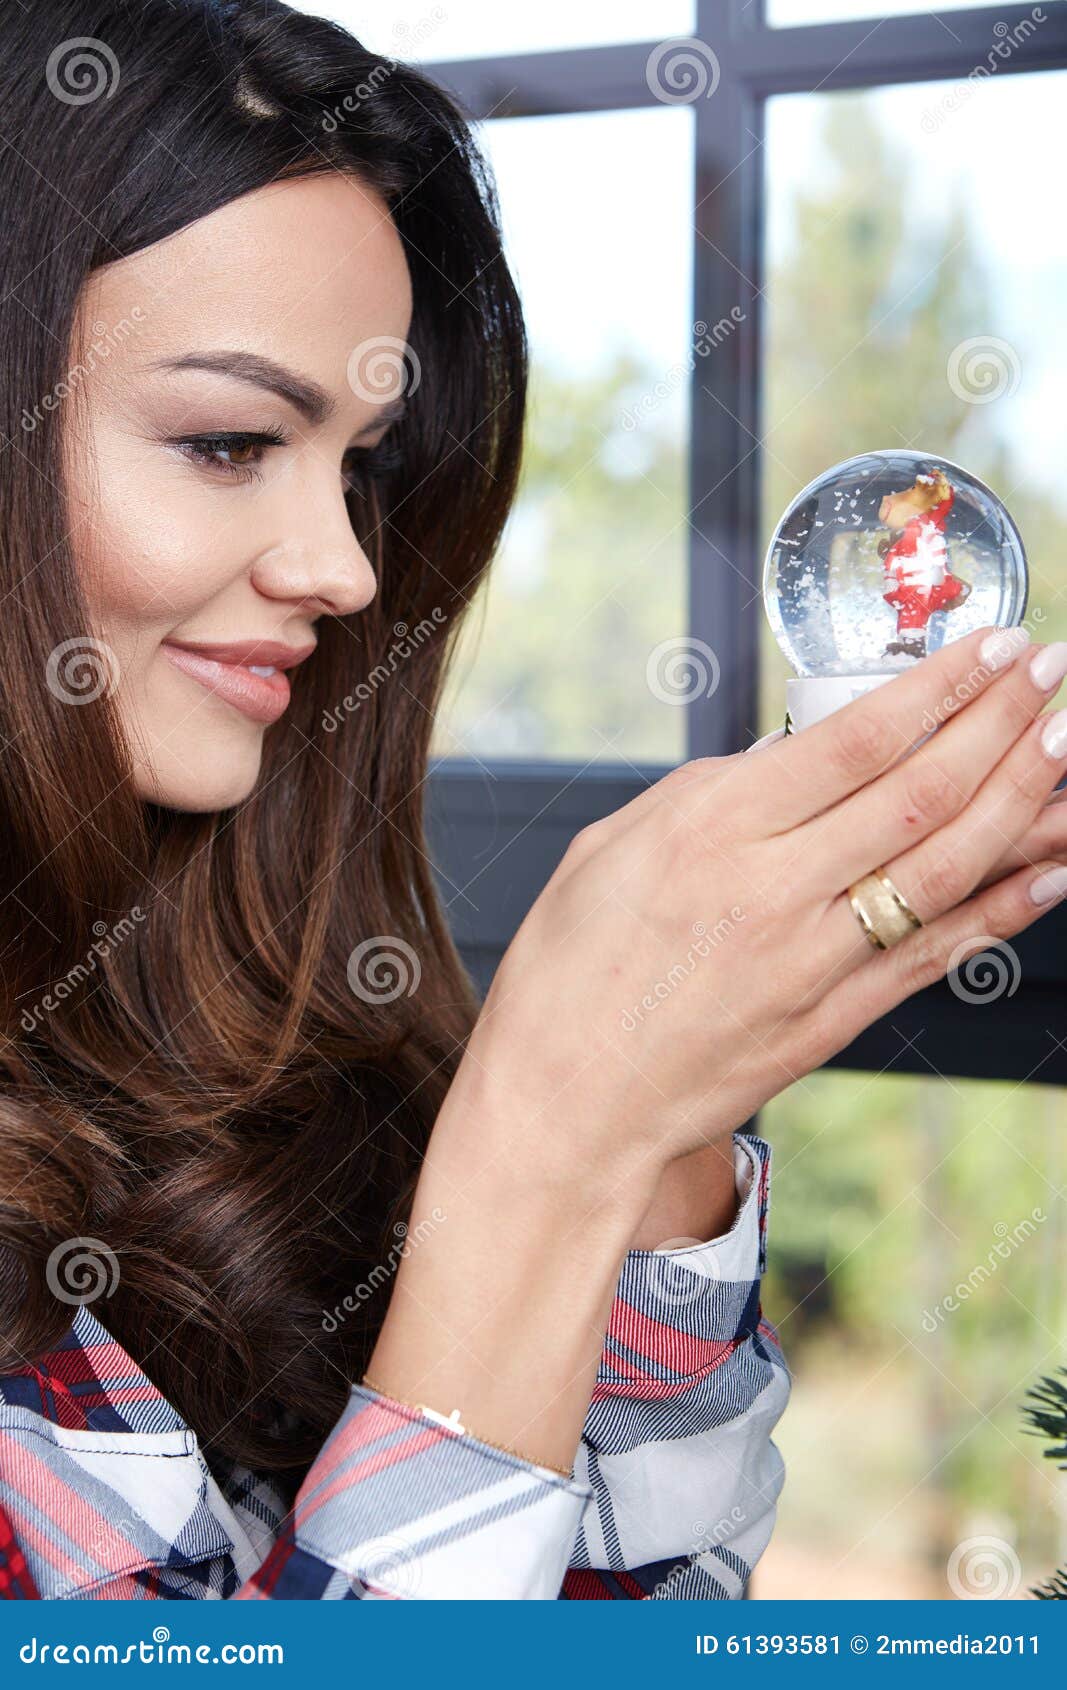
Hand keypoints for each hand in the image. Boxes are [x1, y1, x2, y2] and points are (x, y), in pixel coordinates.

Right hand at [454, 626, 1066, 1191]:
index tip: (988, 647)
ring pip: (944, 868)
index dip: (939, 687)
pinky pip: (933, 955)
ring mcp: (810, 963)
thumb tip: (789, 756)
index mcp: (708, 830)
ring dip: (1021, 801)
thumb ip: (707, 795)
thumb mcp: (610, 849)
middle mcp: (771, 891)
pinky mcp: (830, 1023)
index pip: (854, 740)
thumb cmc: (567, 977)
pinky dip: (1002, 909)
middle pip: (918, 793)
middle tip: (1050, 671)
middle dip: (1000, 722)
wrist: (562, 1107)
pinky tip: (1053, 867)